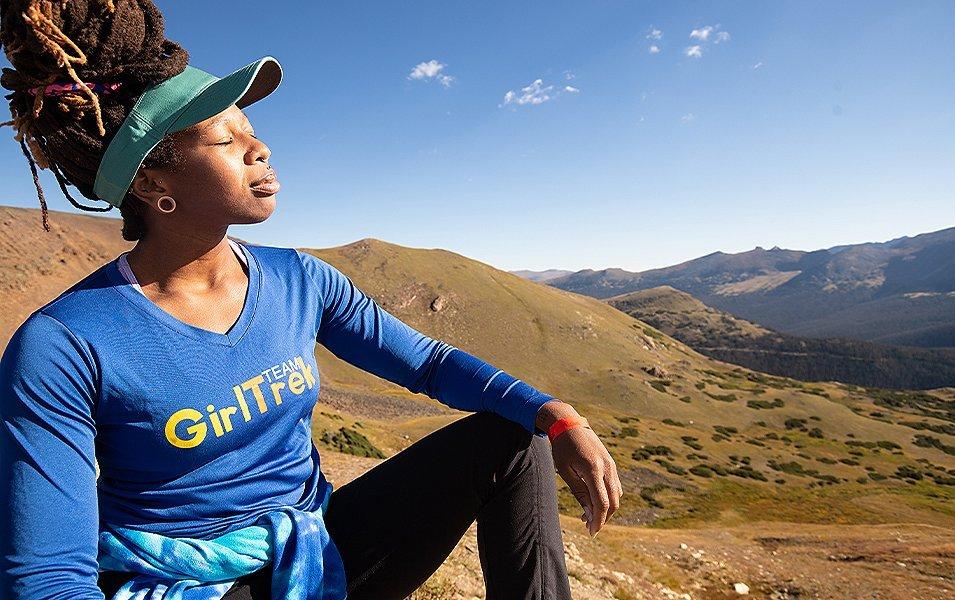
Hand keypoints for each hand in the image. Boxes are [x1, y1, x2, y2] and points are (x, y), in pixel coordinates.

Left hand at [540, 403, 622, 536]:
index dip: (598, 520)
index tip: (591, 532)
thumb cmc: (562, 447)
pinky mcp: (611, 463)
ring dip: (606, 509)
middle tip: (589, 527)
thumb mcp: (565, 470)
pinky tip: (595, 502)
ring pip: (616, 495)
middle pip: (613, 502)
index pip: (602, 503)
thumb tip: (588, 513)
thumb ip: (579, 492)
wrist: (569, 423)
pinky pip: (615, 486)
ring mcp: (611, 465)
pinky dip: (609, 498)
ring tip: (588, 516)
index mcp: (593, 469)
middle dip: (603, 518)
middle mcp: (607, 468)